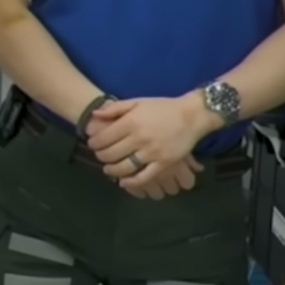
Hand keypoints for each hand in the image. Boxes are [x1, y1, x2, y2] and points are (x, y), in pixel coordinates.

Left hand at [87, 96, 217, 198]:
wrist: (192, 115)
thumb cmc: (163, 107)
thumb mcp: (138, 102)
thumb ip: (115, 108)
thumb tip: (94, 115)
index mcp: (131, 122)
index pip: (104, 137)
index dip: (94, 142)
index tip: (92, 143)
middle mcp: (139, 138)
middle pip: (111, 153)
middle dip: (100, 156)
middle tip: (99, 155)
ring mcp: (152, 153)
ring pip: (124, 167)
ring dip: (112, 170)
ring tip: (107, 168)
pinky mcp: (163, 164)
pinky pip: (144, 177)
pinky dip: (131, 183)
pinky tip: (123, 182)